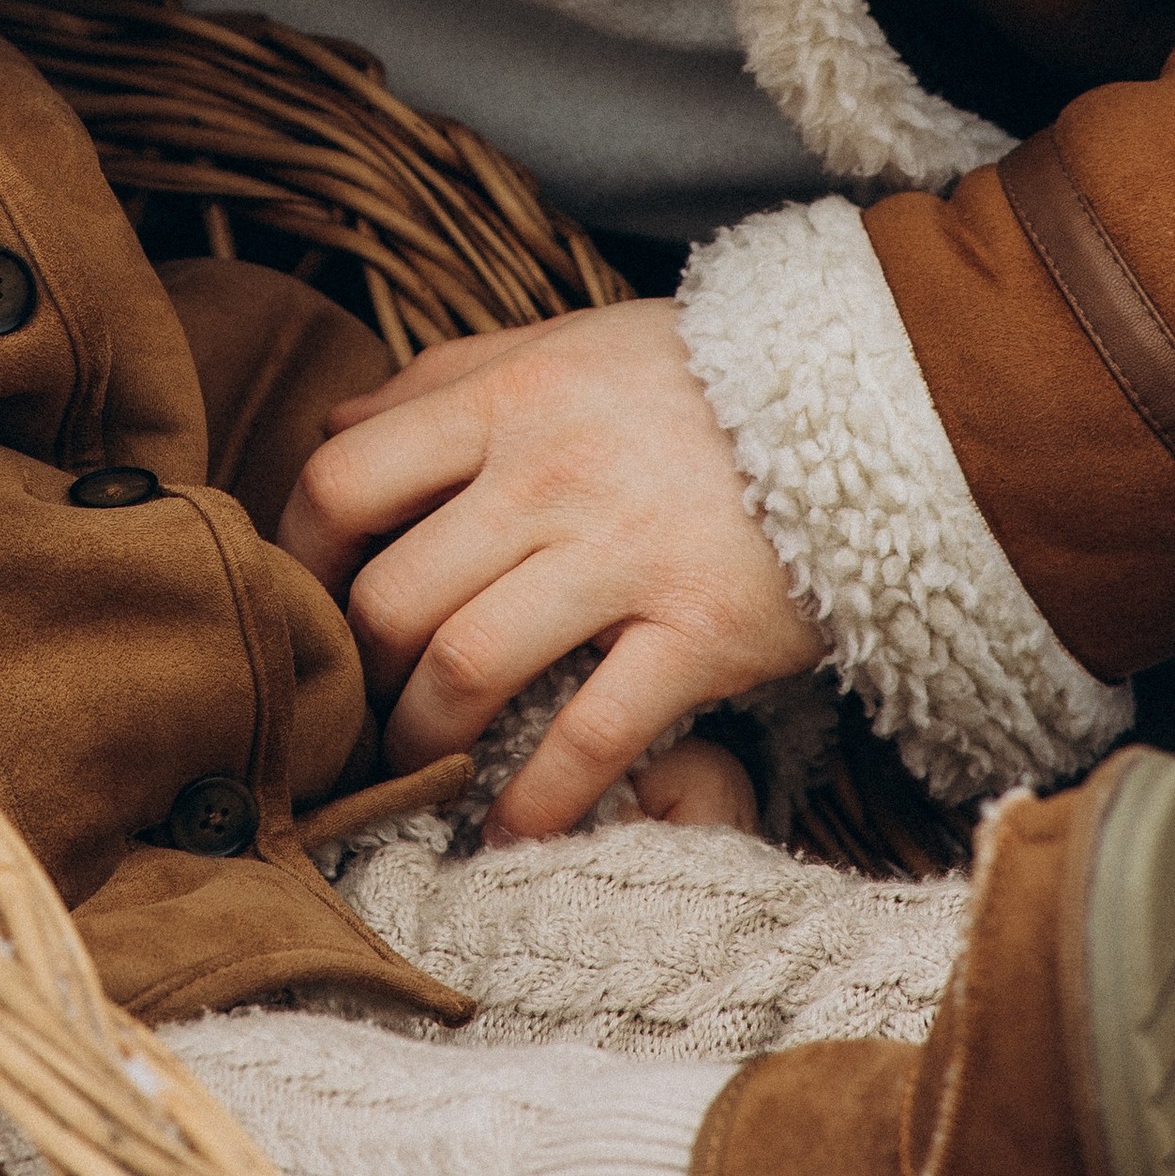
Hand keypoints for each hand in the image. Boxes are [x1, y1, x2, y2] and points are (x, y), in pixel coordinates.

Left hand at [276, 301, 816, 843]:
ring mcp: (623, 559)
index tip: (309, 600)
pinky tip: (511, 832)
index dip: (303, 556)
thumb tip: (333, 420)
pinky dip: (536, 801)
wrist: (871, 397)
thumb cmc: (695, 375)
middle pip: (393, 597)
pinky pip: (589, 737)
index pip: (344, 480)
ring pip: (466, 669)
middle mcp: (548, 477)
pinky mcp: (698, 636)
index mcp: (507, 398)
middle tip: (367, 706)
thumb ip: (447, 379)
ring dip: (424, 740)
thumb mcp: (564, 342)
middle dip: (361, 674)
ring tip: (423, 769)